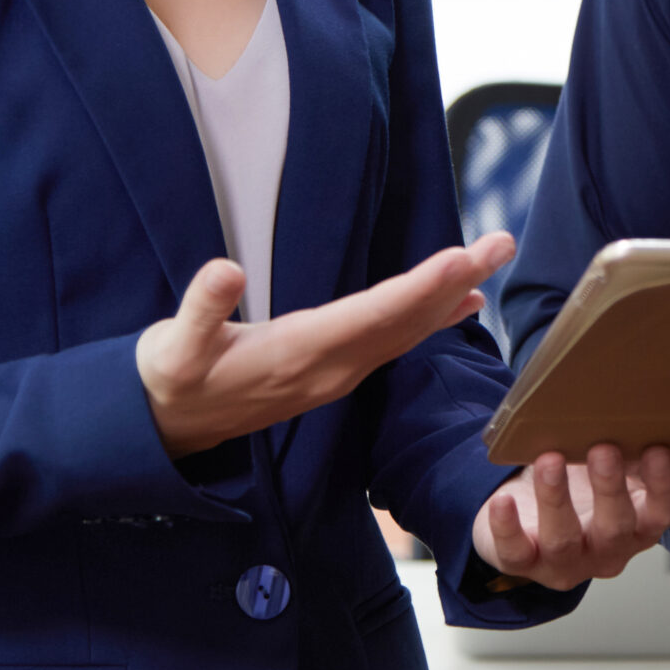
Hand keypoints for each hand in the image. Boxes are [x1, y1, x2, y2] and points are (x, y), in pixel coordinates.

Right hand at [136, 235, 513, 458]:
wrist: (167, 427)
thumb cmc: (171, 377)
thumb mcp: (174, 346)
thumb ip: (200, 310)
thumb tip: (225, 271)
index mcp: (299, 355)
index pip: (372, 316)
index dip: (420, 288)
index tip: (462, 259)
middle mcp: (332, 369)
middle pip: (405, 322)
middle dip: (455, 281)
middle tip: (502, 242)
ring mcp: (337, 375)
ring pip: (406, 333)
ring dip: (451, 296)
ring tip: (491, 260)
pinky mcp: (334, 373)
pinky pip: (395, 344)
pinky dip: (430, 318)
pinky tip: (460, 303)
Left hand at [471, 444, 669, 590]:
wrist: (529, 513)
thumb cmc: (579, 484)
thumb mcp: (610, 467)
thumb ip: (630, 450)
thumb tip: (643, 415)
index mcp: (639, 524)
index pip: (664, 512)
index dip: (664, 485)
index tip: (656, 449)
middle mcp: (608, 550)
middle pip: (616, 528)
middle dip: (609, 489)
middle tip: (603, 449)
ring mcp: (566, 562)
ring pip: (564, 540)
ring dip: (557, 500)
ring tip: (550, 461)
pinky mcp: (524, 562)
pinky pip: (515, 553)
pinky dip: (507, 528)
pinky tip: (503, 501)